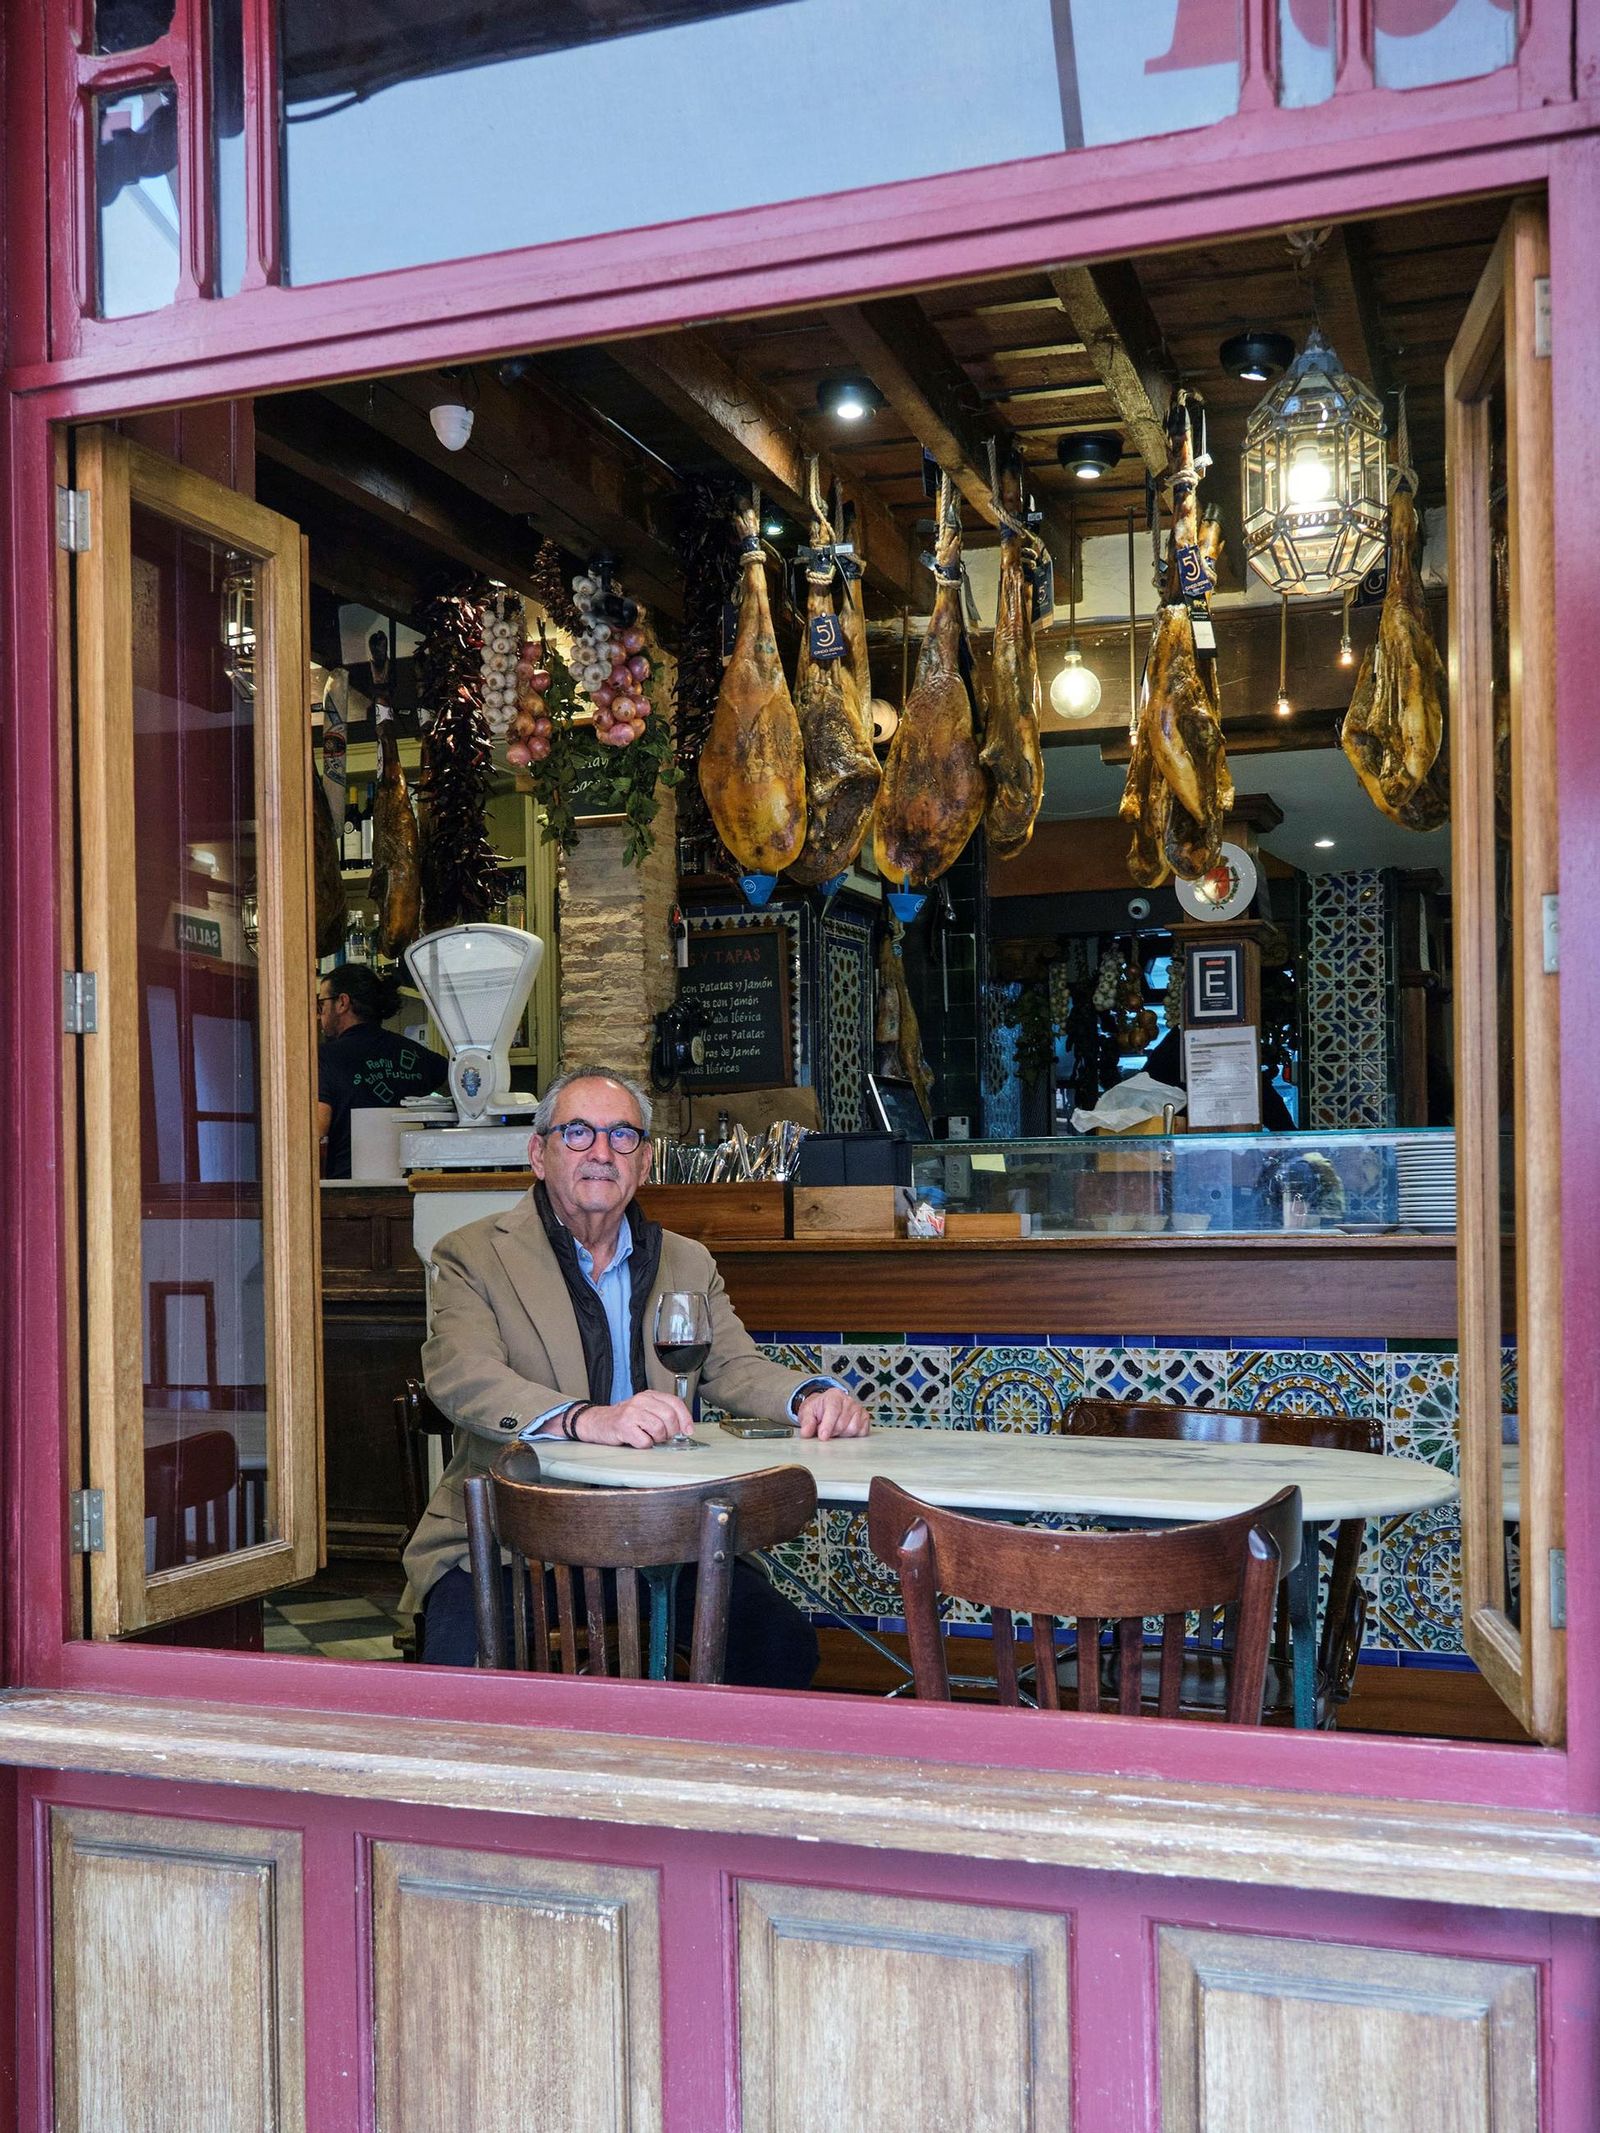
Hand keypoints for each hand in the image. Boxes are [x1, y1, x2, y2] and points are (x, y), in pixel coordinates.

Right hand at [578, 1391, 694, 1445]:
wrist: (598, 1422)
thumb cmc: (625, 1418)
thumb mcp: (645, 1409)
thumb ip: (663, 1413)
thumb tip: (684, 1428)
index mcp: (650, 1395)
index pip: (675, 1403)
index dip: (685, 1418)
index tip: (688, 1431)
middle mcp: (641, 1401)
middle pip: (669, 1417)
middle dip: (671, 1432)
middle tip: (664, 1436)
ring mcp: (632, 1412)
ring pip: (659, 1429)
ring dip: (657, 1439)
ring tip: (649, 1437)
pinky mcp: (624, 1426)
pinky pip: (644, 1441)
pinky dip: (644, 1445)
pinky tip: (638, 1440)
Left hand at [796, 1387, 870, 1438]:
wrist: (825, 1408)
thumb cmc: (818, 1410)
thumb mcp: (807, 1413)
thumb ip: (806, 1422)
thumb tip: (806, 1432)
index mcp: (834, 1396)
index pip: (833, 1410)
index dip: (828, 1425)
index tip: (822, 1436)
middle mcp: (848, 1400)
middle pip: (842, 1423)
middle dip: (832, 1432)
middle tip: (825, 1430)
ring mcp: (858, 1409)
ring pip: (852, 1429)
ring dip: (842, 1434)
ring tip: (835, 1429)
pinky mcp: (865, 1418)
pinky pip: (862, 1432)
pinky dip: (853, 1435)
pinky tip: (845, 1430)